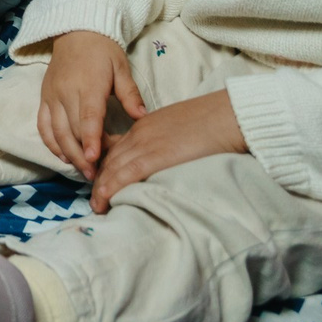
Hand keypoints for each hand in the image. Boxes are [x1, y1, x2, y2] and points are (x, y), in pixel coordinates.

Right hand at [37, 31, 147, 181]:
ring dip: (68, 154)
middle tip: (96, 175)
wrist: (75, 32)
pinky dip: (51, 144)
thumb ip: (130, 94)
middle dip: (83, 155)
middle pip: (71, 130)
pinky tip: (64, 157)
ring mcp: (51, 96)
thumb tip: (142, 117)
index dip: (90, 139)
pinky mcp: (43, 98)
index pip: (88, 117)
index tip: (94, 159)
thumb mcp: (121, 68)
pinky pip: (43, 126)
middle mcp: (65, 92)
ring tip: (83, 171)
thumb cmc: (103, 51)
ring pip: (56, 132)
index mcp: (88, 85)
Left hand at [90, 89, 246, 212]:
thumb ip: (163, 140)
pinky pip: (128, 172)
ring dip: (102, 189)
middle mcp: (140, 134)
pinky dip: (113, 185)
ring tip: (97, 206)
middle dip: (99, 180)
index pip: (115, 148)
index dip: (105, 167)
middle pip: (110, 159)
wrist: (227, 115)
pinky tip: (105, 197)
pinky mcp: (158, 155)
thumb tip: (162, 158)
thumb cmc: (211, 121)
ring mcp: (147, 144)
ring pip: (114, 167)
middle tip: (94, 200)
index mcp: (144, 125)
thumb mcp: (177, 127)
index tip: (100, 183)